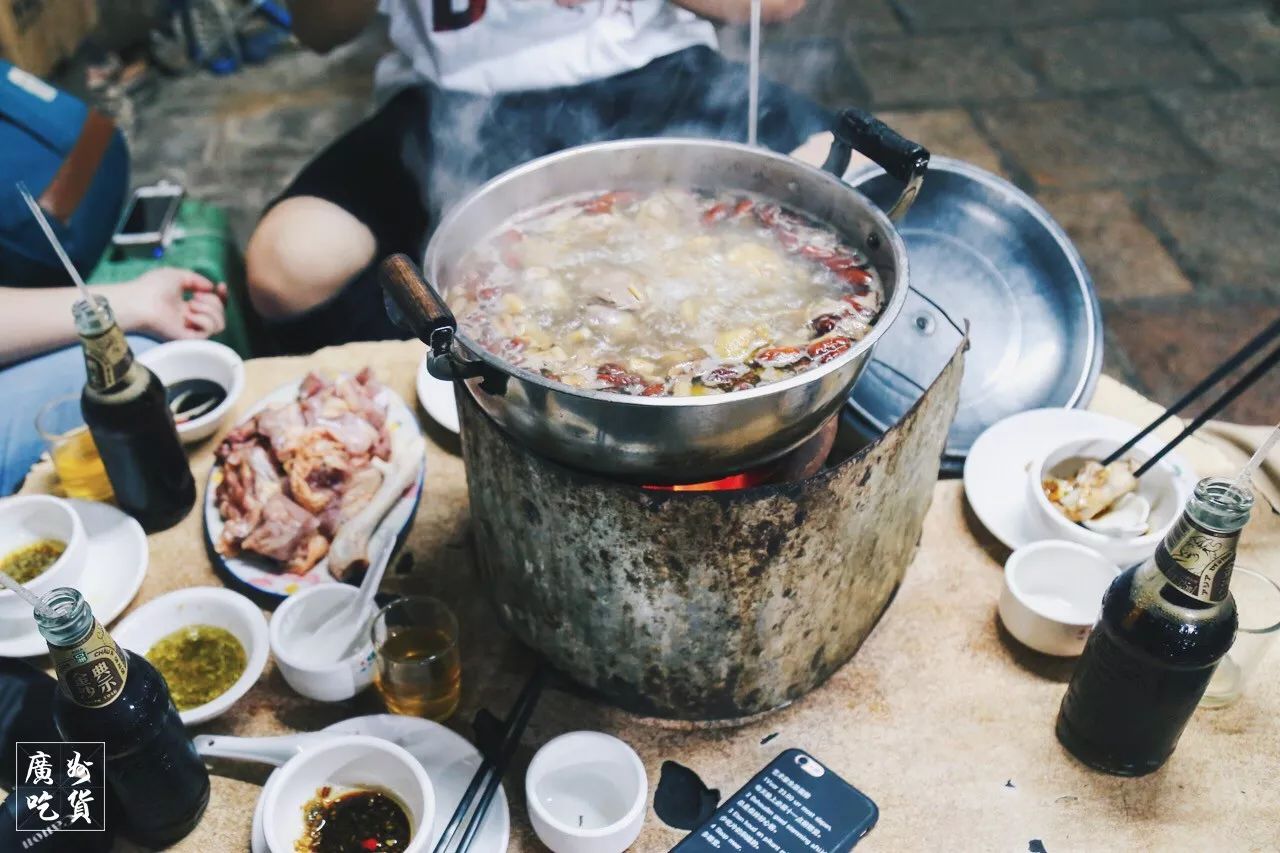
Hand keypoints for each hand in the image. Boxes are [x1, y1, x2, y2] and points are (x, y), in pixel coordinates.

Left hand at [113, 268, 228, 340]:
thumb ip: (197, 279)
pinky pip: (209, 332)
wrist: (139, 300)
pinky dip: (204, 320)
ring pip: (219, 324)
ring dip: (211, 310)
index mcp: (186, 306)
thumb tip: (211, 287)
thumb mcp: (178, 275)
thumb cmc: (152, 287)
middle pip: (220, 315)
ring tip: (192, 304)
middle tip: (196, 296)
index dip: (221, 296)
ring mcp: (190, 329)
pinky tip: (190, 314)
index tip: (220, 286)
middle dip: (215, 302)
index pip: (213, 305)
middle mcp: (190, 319)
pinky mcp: (188, 338)